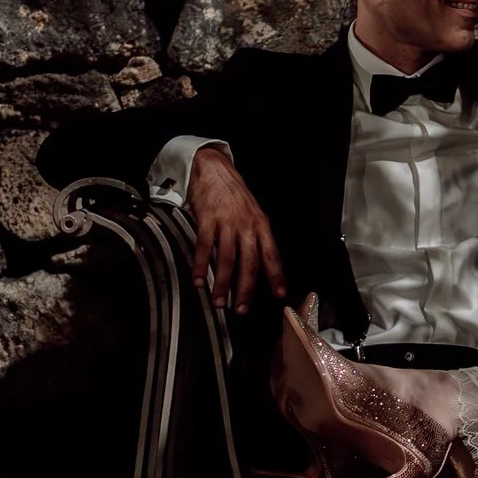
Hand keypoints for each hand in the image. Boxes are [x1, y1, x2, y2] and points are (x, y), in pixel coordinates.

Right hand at [188, 145, 286, 313]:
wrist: (213, 169)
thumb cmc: (234, 195)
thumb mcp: (253, 214)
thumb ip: (255, 238)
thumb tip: (256, 267)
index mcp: (261, 225)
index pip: (271, 255)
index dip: (275, 276)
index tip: (279, 294)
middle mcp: (246, 226)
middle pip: (249, 262)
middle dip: (245, 288)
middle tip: (241, 308)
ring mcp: (227, 222)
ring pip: (226, 259)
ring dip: (221, 283)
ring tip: (218, 301)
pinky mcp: (207, 220)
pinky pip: (204, 247)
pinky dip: (200, 266)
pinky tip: (198, 280)